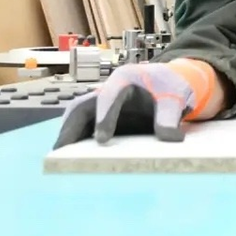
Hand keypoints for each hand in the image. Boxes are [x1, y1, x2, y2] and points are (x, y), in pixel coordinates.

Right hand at [52, 58, 221, 148]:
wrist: (173, 83)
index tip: (102, 139)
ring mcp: (104, 103)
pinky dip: (78, 138)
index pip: (109, 96)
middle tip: (62, 150)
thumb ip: (170, 116)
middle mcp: (109, 89)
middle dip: (71, 126)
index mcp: (125, 78)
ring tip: (60, 157)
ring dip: (69, 133)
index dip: (104, 116)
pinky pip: (86, 125)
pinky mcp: (104, 115)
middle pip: (82, 105)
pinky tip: (73, 157)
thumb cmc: (172, 86)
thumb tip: (169, 138)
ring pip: (79, 115)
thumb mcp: (175, 98)